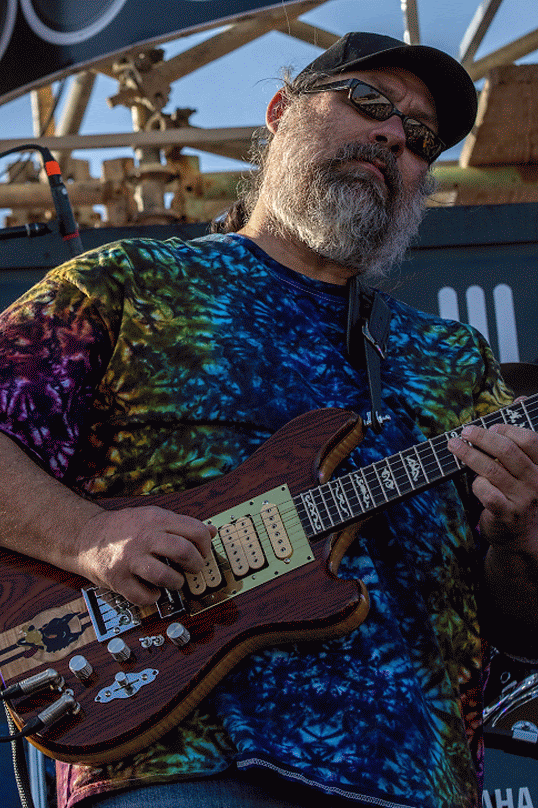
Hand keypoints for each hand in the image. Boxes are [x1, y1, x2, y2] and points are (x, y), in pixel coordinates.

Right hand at [73, 506, 215, 604]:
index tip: (202, 553)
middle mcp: (144, 537)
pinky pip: (144, 596)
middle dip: (196, 565)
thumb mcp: (153, 516)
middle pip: (184, 552)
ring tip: (174, 580)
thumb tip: (212, 531)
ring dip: (177, 582)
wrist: (85, 536)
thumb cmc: (124, 528)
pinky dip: (153, 597)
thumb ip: (182, 524)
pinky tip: (152, 590)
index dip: (206, 546)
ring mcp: (130, 559)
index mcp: (157, 519)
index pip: (196, 531)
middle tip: (193, 569)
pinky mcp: (118, 579)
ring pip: (166, 576)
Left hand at [447, 418, 537, 550]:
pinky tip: (473, 481)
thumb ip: (522, 436)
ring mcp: (523, 498)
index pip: (529, 439)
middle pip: (507, 451)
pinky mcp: (507, 514)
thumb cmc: (519, 492)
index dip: (507, 428)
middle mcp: (536, 481)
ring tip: (453, 445)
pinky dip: (476, 484)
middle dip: (481, 437)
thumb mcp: (526, 464)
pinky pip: (486, 492)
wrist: (522, 536)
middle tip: (464, 432)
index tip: (490, 426)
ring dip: (468, 454)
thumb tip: (519, 398)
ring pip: (491, 469)